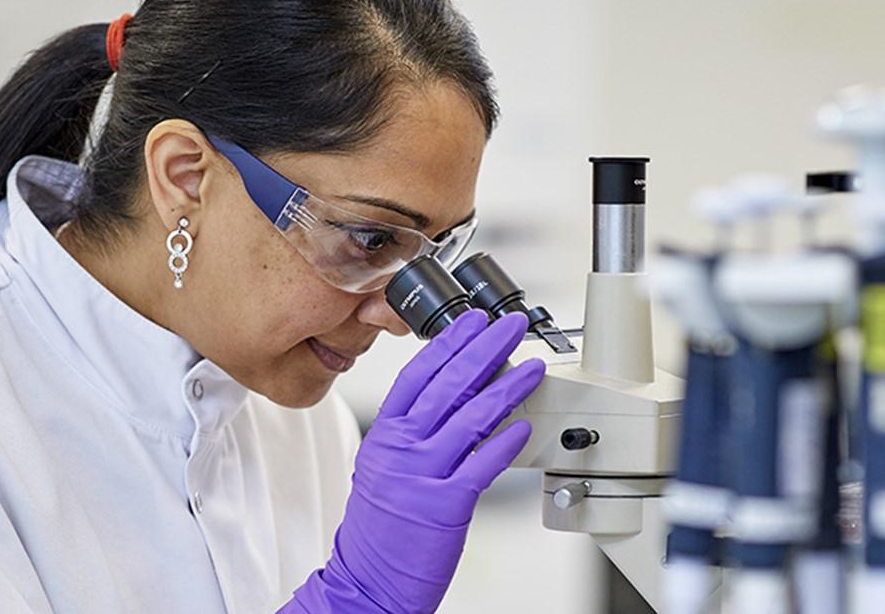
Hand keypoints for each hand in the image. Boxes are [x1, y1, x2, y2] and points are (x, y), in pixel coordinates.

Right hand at [284, 310, 544, 613]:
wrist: (368, 578)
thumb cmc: (379, 528)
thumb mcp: (383, 467)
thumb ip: (412, 432)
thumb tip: (457, 399)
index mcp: (385, 434)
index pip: (418, 373)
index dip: (448, 343)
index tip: (473, 320)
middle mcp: (401, 448)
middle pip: (447, 385)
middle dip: (484, 349)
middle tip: (510, 327)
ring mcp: (422, 475)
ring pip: (471, 418)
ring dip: (507, 387)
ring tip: (532, 367)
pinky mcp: (444, 505)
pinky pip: (482, 465)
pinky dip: (505, 442)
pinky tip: (523, 425)